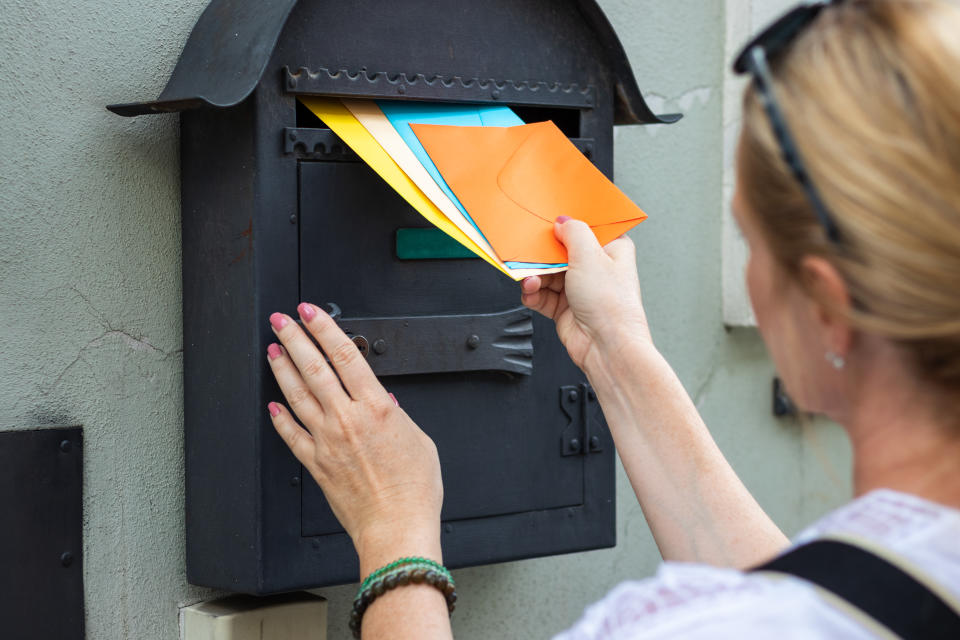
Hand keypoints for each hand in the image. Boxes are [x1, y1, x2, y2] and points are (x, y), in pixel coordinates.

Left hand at [265, 303, 442, 569]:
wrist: (396, 527)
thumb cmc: (414, 491)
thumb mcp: (420, 440)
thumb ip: (398, 417)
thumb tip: (385, 404)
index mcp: (376, 408)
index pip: (344, 355)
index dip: (324, 328)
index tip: (310, 312)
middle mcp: (346, 419)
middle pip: (313, 368)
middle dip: (294, 338)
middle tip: (280, 320)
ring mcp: (327, 441)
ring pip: (297, 395)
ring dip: (282, 369)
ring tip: (272, 349)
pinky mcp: (316, 464)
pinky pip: (291, 435)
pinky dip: (280, 418)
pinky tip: (272, 405)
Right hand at [521, 218, 650, 369]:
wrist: (606, 346)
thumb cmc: (611, 305)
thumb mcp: (590, 255)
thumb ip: (573, 232)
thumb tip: (562, 222)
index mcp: (612, 249)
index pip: (586, 228)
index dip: (568, 224)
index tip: (550, 223)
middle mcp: (596, 268)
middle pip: (560, 250)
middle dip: (543, 254)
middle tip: (532, 254)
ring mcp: (579, 288)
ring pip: (547, 272)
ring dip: (535, 275)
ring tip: (532, 281)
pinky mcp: (564, 307)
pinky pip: (541, 293)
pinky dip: (533, 292)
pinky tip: (531, 292)